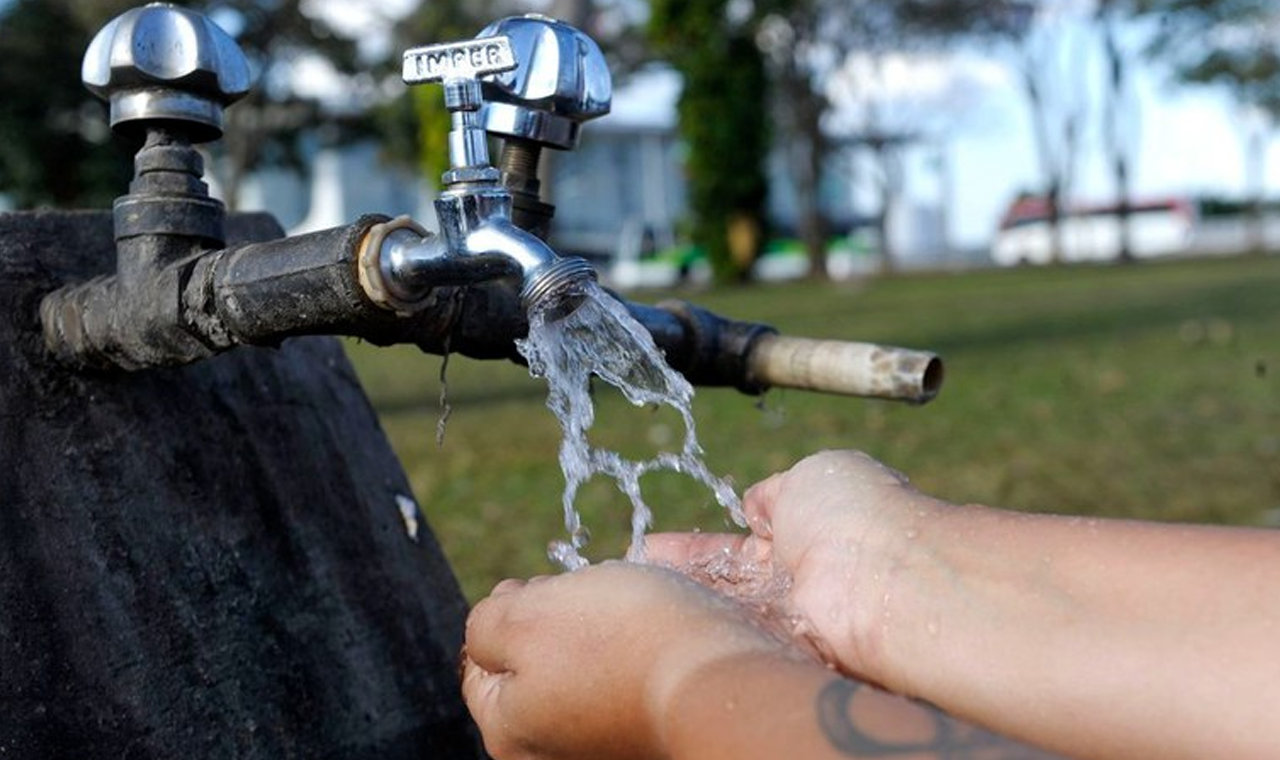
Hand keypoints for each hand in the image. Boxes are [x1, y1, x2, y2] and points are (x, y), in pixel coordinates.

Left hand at [461, 562, 792, 759]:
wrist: (724, 679)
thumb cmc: (621, 642)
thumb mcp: (526, 615)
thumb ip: (486, 622)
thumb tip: (492, 626)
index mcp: (509, 734)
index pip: (481, 662)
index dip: (510, 609)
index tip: (545, 586)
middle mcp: (555, 755)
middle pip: (535, 667)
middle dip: (557, 621)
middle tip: (591, 598)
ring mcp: (605, 748)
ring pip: (585, 669)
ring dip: (602, 633)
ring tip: (632, 613)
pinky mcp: (650, 737)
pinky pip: (631, 683)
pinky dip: (639, 654)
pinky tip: (658, 636)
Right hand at [646, 450, 942, 683]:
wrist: (886, 579)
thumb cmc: (857, 515)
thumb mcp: (811, 476)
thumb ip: (775, 492)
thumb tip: (754, 504)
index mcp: (808, 531)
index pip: (740, 542)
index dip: (697, 546)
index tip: (654, 546)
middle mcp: (797, 580)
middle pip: (725, 582)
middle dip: (678, 577)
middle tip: (632, 573)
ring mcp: (789, 618)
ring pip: (723, 609)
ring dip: (679, 600)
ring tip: (629, 594)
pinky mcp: (782, 651)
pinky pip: (730, 637)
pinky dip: (694, 627)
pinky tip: (652, 619)